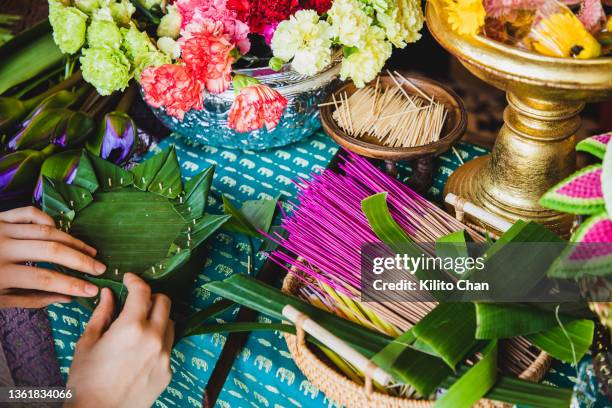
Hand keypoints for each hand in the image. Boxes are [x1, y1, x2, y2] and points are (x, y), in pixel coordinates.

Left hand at [0, 206, 105, 307]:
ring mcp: (0, 229)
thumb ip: (34, 299)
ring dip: (72, 241)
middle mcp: (1, 247)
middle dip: (80, 260)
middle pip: (51, 250)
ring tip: (90, 252)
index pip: (45, 278)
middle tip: (101, 268)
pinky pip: (29, 213)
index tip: (93, 290)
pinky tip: (60, 232)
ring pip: (46, 230)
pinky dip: (48, 220)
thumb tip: (69, 297)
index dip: (73, 284)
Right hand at [66, 273, 173, 407]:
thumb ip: (102, 314)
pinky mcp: (168, 371)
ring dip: (158, 318)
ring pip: (170, 323)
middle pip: (164, 302)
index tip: (129, 279)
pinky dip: (158, 341)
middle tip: (136, 301)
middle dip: (151, 296)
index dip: (136, 280)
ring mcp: (164, 356)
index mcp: (131, 327)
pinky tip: (141, 350)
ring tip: (139, 326)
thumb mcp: (88, 342)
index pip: (143, 291)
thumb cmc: (86, 381)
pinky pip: (168, 347)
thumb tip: (109, 294)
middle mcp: (153, 338)